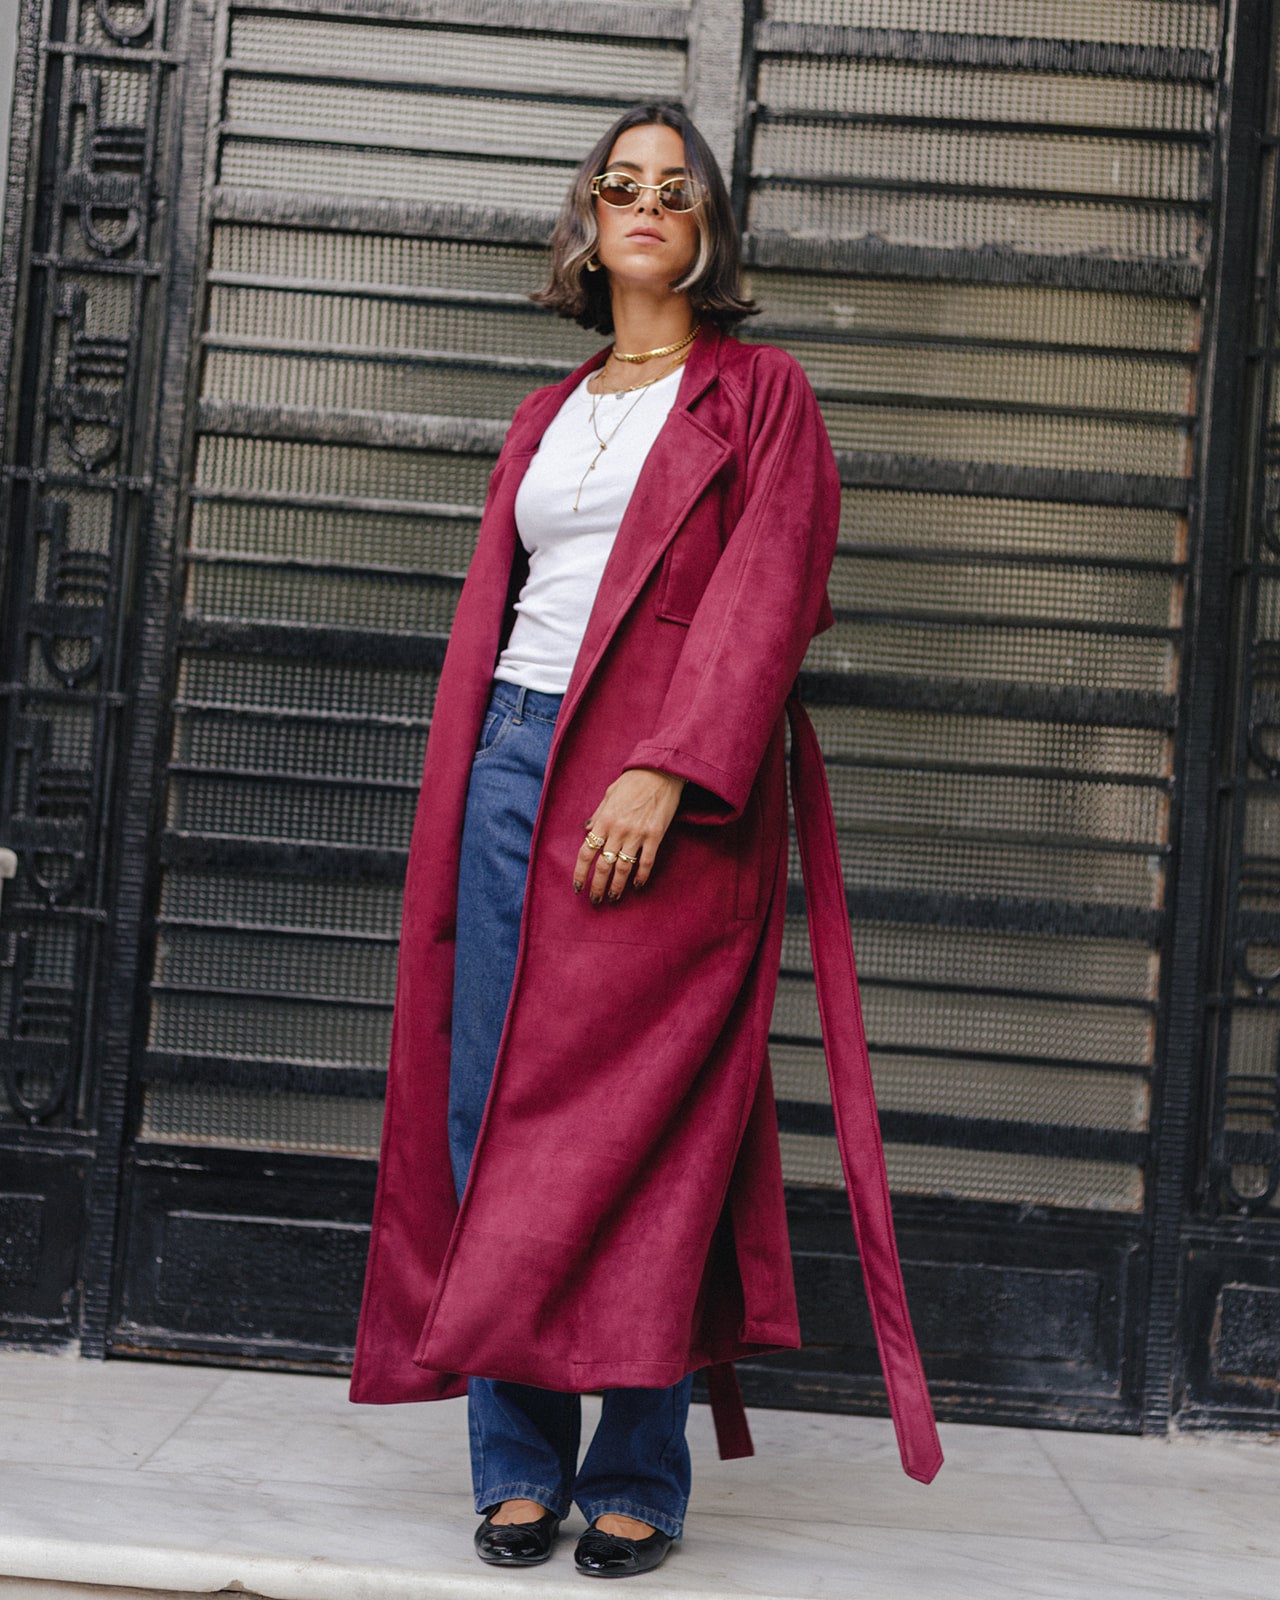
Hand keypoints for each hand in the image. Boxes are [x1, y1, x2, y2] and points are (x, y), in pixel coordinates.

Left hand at [575, 767, 685, 903]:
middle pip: (603, 865)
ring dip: (617, 886)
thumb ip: (597, 815)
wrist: (660, 771)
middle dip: (597, 886)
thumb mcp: (609, 795)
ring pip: (623, 868)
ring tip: (613, 897)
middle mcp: (618, 830)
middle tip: (595, 900)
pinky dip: (641, 876)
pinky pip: (646, 861)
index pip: (586, 852)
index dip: (580, 873)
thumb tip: (586, 830)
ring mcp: (637, 834)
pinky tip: (637, 886)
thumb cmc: (633, 781)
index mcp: (604, 820)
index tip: (578, 887)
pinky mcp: (655, 836)